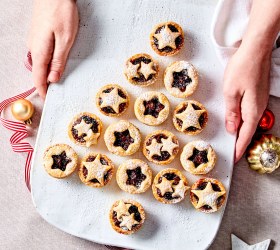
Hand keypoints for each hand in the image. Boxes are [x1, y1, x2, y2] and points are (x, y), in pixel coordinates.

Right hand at [28, 0, 77, 98]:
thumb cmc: (61, 12)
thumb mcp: (65, 39)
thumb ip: (59, 60)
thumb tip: (53, 78)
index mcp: (40, 51)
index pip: (38, 77)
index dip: (43, 90)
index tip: (48, 100)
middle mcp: (34, 47)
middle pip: (38, 71)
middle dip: (46, 83)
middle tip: (56, 93)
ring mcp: (35, 40)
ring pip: (40, 62)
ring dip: (48, 72)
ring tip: (57, 81)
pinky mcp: (39, 35)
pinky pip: (42, 54)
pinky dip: (48, 62)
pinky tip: (56, 63)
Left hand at [223, 44, 270, 161]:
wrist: (255, 50)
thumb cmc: (242, 69)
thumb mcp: (231, 93)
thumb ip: (231, 113)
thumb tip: (232, 129)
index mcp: (252, 111)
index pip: (245, 135)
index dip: (239, 148)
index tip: (234, 158)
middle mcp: (258, 109)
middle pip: (248, 130)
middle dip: (240, 143)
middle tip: (232, 153)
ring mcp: (258, 102)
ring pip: (249, 122)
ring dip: (241, 133)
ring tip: (232, 142)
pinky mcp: (256, 96)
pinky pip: (249, 114)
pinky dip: (242, 121)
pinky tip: (236, 123)